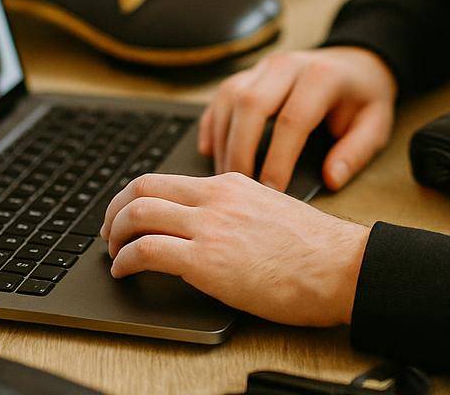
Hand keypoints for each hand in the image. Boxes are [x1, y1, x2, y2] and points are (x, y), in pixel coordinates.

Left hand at [100, 172, 369, 326]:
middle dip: (115, 210)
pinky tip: (124, 271)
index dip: (137, 195)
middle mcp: (216, 197)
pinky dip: (125, 260)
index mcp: (232, 183)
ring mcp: (209, 226)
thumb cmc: (316, 251)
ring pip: (137, 213)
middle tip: (109, 231)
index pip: (167, 178)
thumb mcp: (271, 210)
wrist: (340, 266)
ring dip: (114, 234)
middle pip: (142, 187)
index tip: (128, 213)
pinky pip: (146, 251)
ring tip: (113, 253)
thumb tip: (213, 228)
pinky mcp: (206, 260)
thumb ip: (238, 210)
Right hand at [198, 46, 396, 190]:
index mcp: (321, 77)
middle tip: (241, 188)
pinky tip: (210, 151)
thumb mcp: (376, 124)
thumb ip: (356, 152)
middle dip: (240, 150)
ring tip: (226, 177)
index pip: (292, 120)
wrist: (355, 62)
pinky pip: (222, 95)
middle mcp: (288, 65)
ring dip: (223, 140)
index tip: (271, 191)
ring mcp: (265, 66)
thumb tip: (331, 179)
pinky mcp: (250, 73)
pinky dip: (212, 123)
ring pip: (230, 97)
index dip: (278, 159)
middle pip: (250, 103)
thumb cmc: (362, 98)